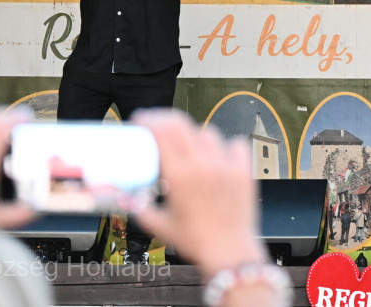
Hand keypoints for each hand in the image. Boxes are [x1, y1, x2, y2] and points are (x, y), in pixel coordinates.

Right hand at [132, 110, 267, 274]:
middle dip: (164, 118)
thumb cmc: (195, 241)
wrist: (230, 252)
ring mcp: (225, 165)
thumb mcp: (160, 226)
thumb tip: (126, 198)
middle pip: (181, 124)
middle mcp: (203, 165)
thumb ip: (139, 209)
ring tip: (187, 145)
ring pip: (207, 132)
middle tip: (157, 124)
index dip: (149, 120)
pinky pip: (235, 144)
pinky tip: (218, 155)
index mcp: (179, 176)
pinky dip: (225, 146)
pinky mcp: (244, 170)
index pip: (161, 132)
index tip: (141, 119)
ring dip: (193, 135)